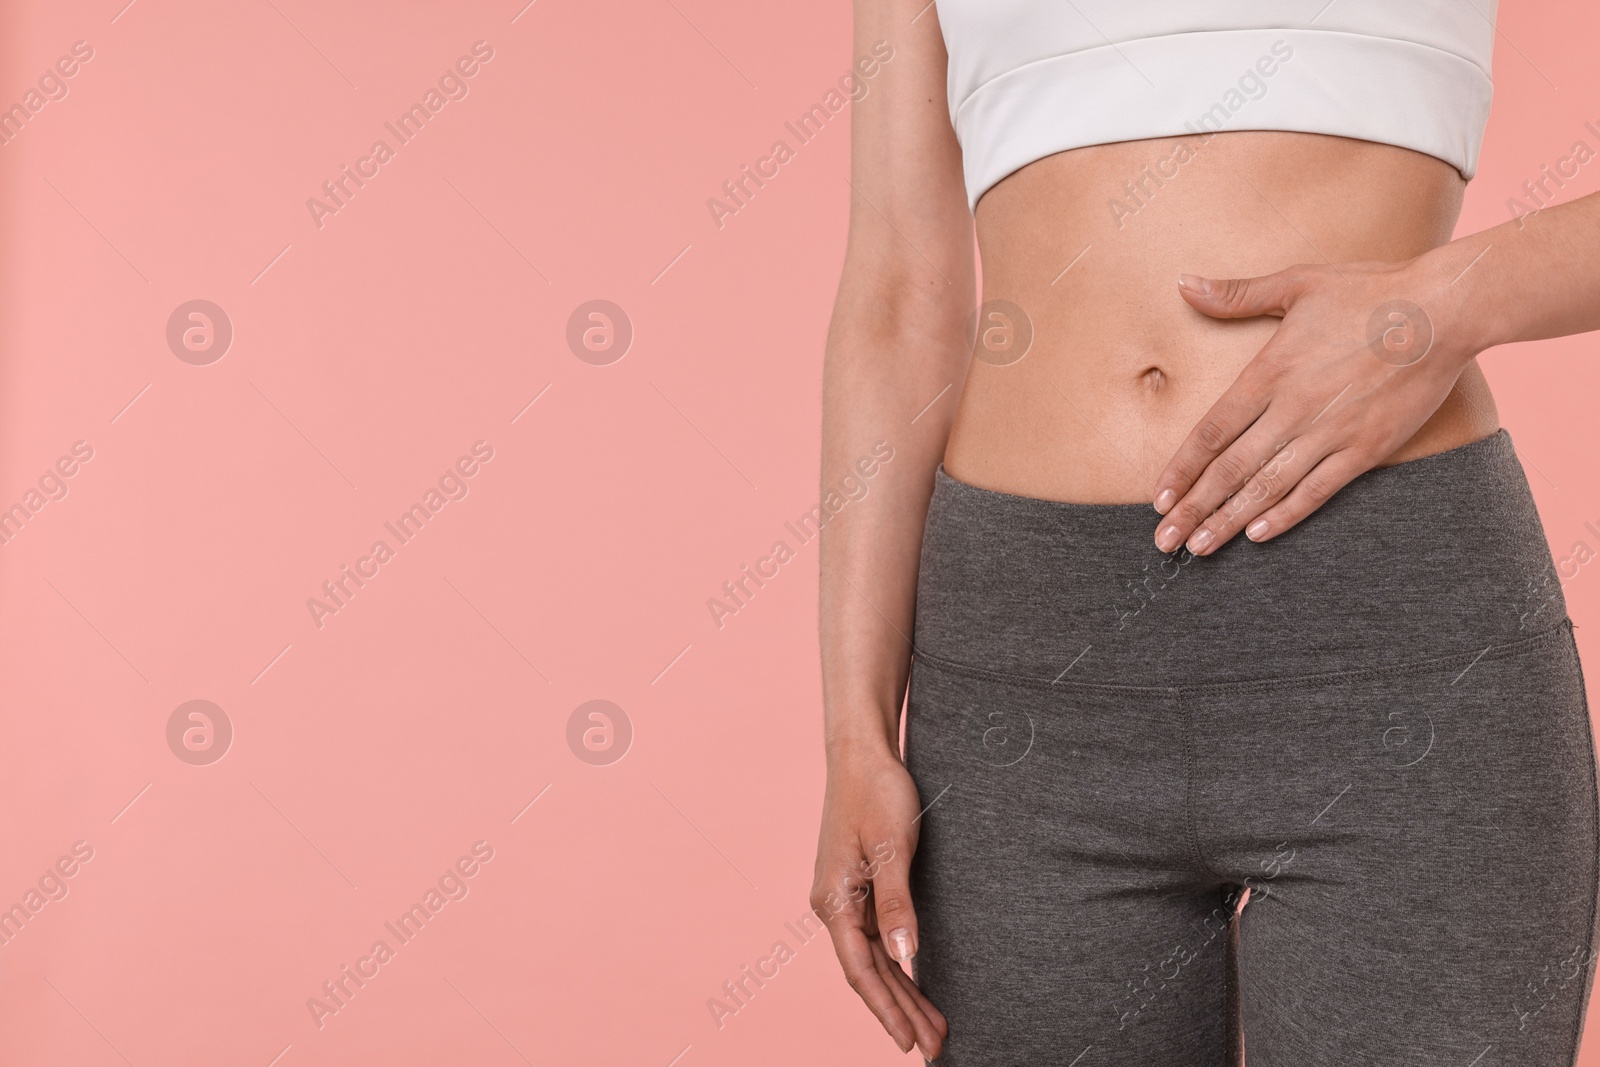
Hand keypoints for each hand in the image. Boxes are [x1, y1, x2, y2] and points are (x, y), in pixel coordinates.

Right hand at [811, 744, 946, 1057]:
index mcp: (834, 900)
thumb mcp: (893, 847)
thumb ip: (897, 904)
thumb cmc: (876, 792)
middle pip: (869, 973)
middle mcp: (834, 905)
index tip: (909, 1044)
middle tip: (934, 1049)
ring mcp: (845, 897)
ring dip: (903, 993)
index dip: (886, 1010)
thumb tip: (906, 959)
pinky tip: (916, 982)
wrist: (861, 753)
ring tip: (933, 1027)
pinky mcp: (859, 886)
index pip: (862, 971)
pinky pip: (878, 938)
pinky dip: (899, 964)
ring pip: (875, 959)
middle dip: (901, 1012)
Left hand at [1151, 256, 1480, 553]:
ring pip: (1267, 486)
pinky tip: (1258, 535)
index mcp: (1270, 371)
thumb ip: (1236, 294)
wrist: (1444, 310)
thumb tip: (1183, 283)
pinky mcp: (1367, 448)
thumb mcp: (1297, 283)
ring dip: (1229, 520)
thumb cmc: (1369, 291)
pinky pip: (1318, 490)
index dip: (1182, 467)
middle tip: (1164, 540)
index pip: (1212, 431)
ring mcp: (1330, 432)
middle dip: (1193, 508)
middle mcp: (1293, 408)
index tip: (1159, 496)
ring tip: (1199, 548)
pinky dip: (1286, 514)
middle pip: (1230, 468)